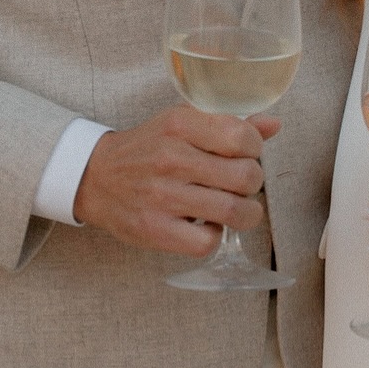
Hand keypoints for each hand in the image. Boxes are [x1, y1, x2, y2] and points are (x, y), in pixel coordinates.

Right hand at [73, 108, 279, 255]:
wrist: (94, 177)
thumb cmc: (148, 148)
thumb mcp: (182, 124)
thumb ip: (229, 124)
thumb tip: (274, 126)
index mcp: (180, 124)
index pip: (243, 137)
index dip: (255, 149)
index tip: (245, 155)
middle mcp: (171, 157)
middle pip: (246, 177)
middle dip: (252, 183)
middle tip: (240, 185)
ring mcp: (162, 196)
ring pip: (234, 211)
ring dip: (245, 214)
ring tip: (234, 209)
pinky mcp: (155, 230)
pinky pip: (208, 242)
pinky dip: (215, 236)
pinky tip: (206, 225)